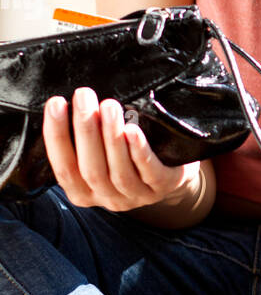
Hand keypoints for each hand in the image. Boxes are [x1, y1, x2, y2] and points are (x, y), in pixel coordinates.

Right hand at [42, 86, 201, 211]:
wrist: (170, 173)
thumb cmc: (126, 156)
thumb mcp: (99, 154)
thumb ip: (83, 140)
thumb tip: (68, 105)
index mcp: (83, 192)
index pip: (64, 168)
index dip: (57, 136)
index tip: (56, 104)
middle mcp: (107, 198)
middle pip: (90, 169)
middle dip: (84, 130)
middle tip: (83, 96)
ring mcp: (135, 196)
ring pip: (119, 171)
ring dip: (111, 137)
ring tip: (108, 106)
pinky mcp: (162, 187)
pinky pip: (149, 172)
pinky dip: (138, 151)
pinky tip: (132, 130)